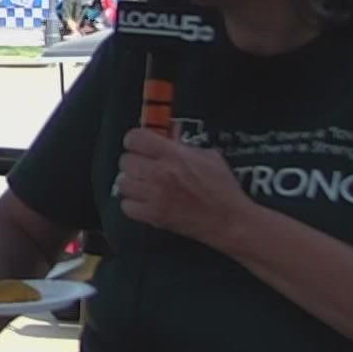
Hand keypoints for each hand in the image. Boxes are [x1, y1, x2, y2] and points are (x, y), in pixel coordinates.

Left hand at [115, 128, 251, 251]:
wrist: (229, 220)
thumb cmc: (223, 189)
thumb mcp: (208, 156)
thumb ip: (183, 144)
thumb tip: (169, 132)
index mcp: (174, 155)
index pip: (136, 138)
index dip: (135, 139)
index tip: (138, 143)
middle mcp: (161, 174)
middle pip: (126, 160)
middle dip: (134, 160)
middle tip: (144, 165)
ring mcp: (155, 196)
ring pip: (123, 182)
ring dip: (132, 182)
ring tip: (143, 183)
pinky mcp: (153, 215)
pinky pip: (126, 206)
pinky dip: (132, 203)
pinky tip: (143, 201)